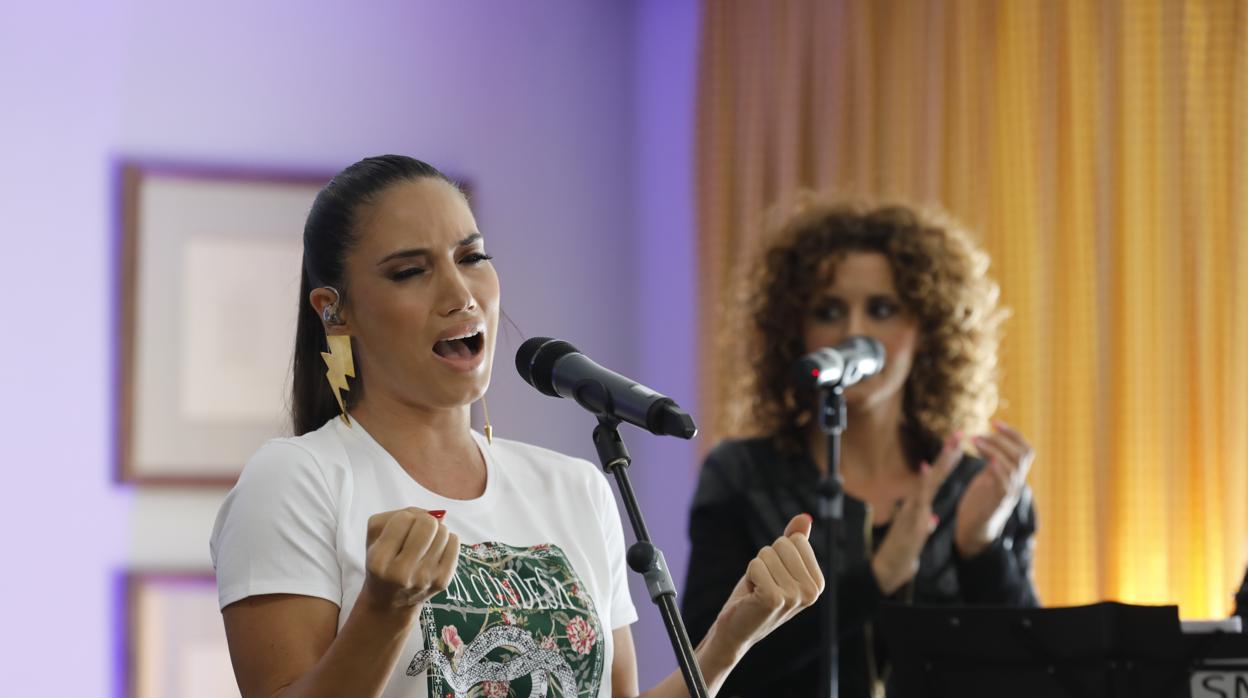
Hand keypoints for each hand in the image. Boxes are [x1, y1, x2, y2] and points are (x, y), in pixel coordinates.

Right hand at [359, 507, 458, 617]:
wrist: (390, 602)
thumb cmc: (383, 564)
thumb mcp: (374, 540)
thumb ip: (392, 517)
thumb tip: (429, 513)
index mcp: (378, 561)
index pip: (403, 519)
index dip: (403, 518)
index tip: (400, 529)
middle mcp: (401, 573)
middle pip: (427, 524)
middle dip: (423, 520)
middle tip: (418, 530)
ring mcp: (424, 579)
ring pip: (443, 531)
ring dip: (436, 530)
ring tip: (426, 542)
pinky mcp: (442, 581)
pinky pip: (454, 542)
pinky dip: (447, 540)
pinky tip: (436, 550)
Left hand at [708, 514, 824, 653]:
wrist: (738, 627)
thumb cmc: (759, 592)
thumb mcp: (779, 565)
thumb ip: (794, 541)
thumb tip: (806, 517)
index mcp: (818, 582)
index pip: (796, 539)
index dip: (778, 553)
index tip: (776, 575)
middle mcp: (812, 592)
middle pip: (783, 544)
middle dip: (766, 559)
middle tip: (765, 583)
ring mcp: (795, 597)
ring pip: (767, 554)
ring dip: (756, 569)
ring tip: (758, 589)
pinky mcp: (774, 599)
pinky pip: (756, 565)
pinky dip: (749, 575)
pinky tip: (752, 594)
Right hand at [870, 436, 961, 593]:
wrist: (886, 570)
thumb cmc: (901, 553)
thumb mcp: (917, 537)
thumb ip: (923, 525)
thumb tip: (932, 520)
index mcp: (919, 507)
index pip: (935, 481)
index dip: (947, 463)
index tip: (957, 445)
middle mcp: (914, 504)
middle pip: (934, 476)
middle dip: (947, 455)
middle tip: (958, 434)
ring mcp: (912, 511)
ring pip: (928, 482)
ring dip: (941, 464)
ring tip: (952, 447)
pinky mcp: (910, 520)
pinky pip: (919, 498)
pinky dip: (924, 483)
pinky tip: (928, 469)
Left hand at [956, 420, 1033, 557]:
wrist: (974, 530)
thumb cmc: (979, 503)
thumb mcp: (987, 477)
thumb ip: (993, 462)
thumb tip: (990, 441)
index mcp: (1015, 475)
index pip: (1026, 449)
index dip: (1013, 434)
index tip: (994, 422)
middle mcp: (1017, 483)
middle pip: (1022, 454)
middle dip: (1002, 439)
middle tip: (980, 433)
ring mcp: (1011, 493)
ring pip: (1015, 466)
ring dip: (994, 449)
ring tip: (975, 440)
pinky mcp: (999, 503)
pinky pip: (1006, 484)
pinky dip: (998, 470)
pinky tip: (987, 460)